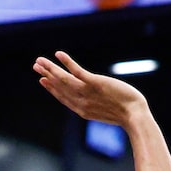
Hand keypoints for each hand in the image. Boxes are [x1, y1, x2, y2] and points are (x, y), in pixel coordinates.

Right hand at [34, 51, 148, 126]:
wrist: (135, 116)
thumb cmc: (127, 114)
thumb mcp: (108, 111)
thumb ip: (99, 105)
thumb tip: (100, 101)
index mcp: (83, 110)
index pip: (63, 97)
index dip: (52, 88)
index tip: (43, 80)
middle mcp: (81, 102)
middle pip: (60, 87)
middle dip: (47, 75)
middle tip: (36, 65)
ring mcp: (87, 92)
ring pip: (64, 79)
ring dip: (50, 68)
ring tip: (40, 60)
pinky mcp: (95, 83)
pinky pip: (77, 71)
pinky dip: (67, 62)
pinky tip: (58, 54)